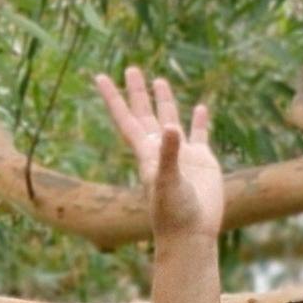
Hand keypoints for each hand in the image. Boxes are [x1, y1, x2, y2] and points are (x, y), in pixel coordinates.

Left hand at [95, 63, 220, 243]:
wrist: (191, 234)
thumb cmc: (174, 213)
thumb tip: (172, 127)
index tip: (100, 77)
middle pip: (145, 114)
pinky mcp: (202, 161)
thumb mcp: (169, 182)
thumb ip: (170, 154)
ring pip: (171, 120)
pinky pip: (199, 134)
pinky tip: (201, 106)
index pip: (126, 119)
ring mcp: (181, 155)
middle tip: (131, 68)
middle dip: (138, 92)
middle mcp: (160, 151)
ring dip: (165, 101)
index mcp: (146, 153)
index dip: (113, 98)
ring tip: (160, 80)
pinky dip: (199, 120)